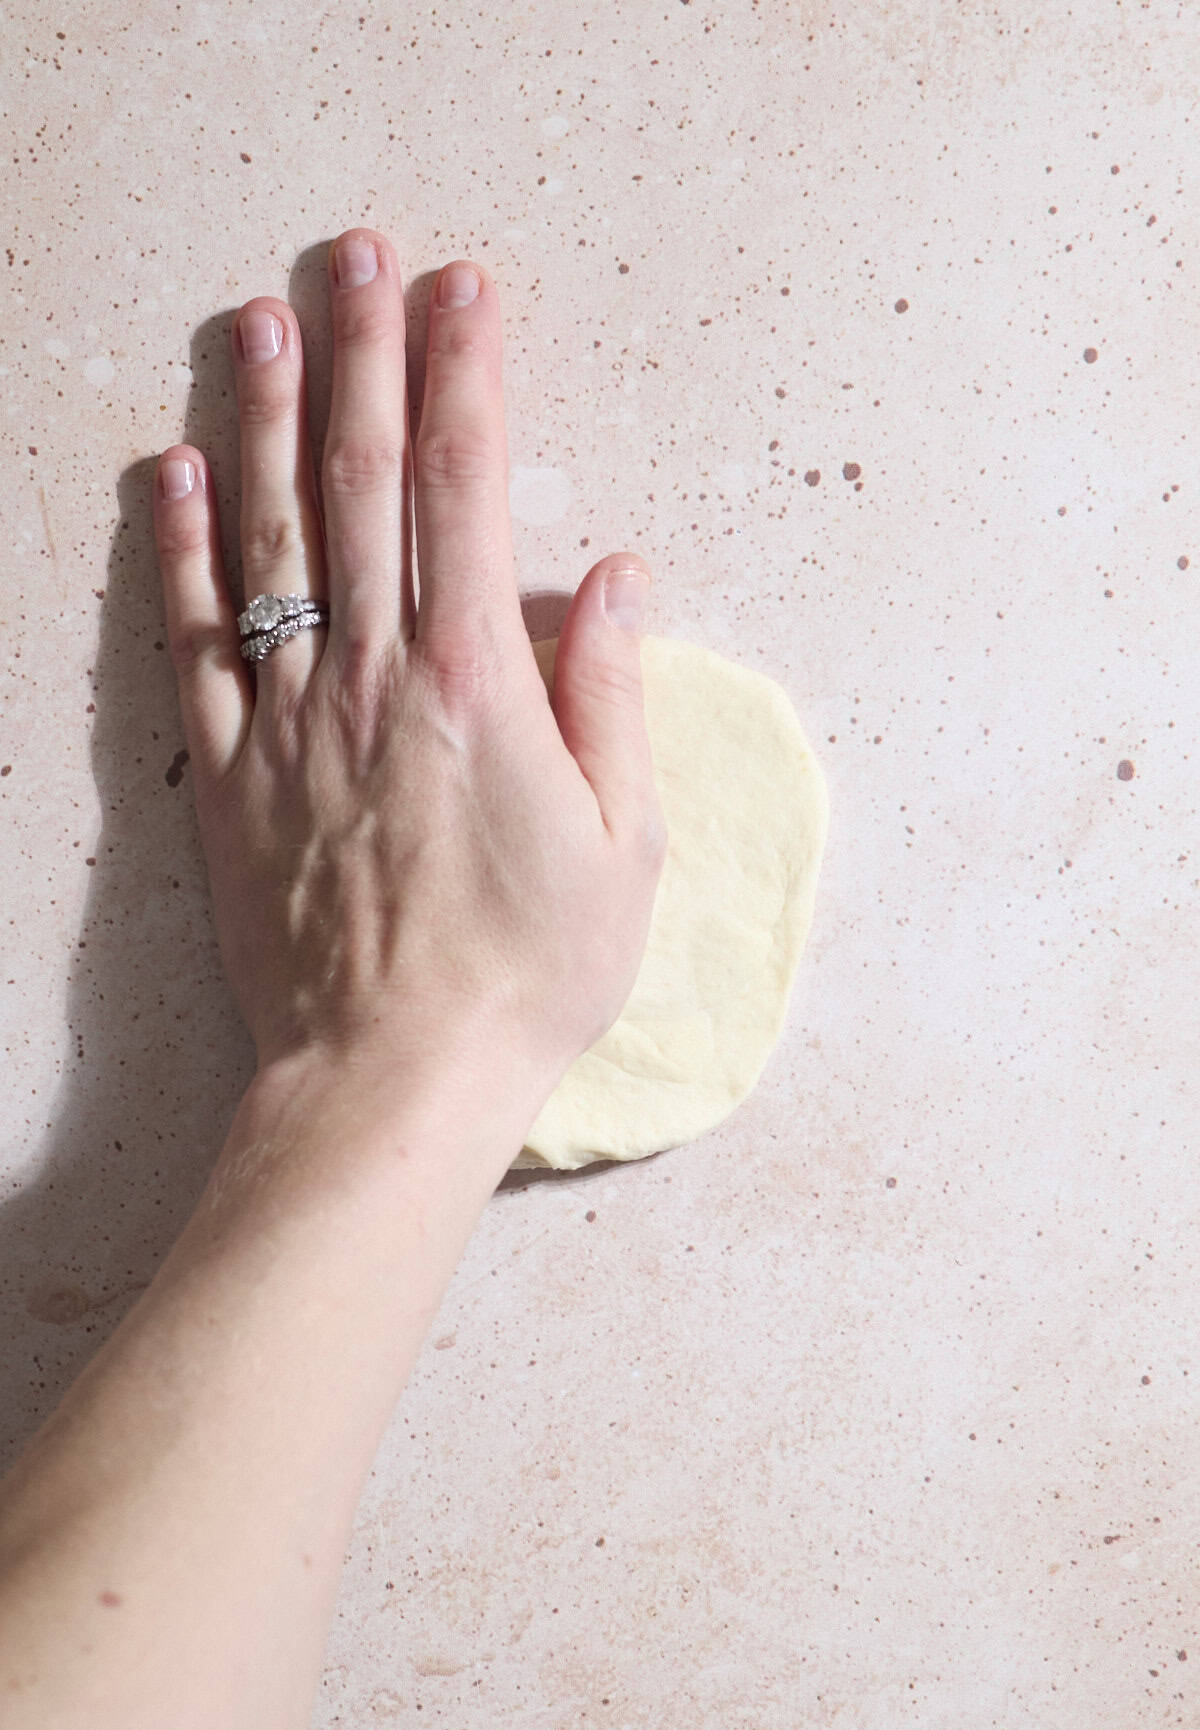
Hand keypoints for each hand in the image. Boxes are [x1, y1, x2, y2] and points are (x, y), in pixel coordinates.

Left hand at [153, 229, 665, 1096]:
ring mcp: (287, 723)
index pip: (465, 494)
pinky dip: (183, 552)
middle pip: (362, 487)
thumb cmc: (524, 975)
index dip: (466, 381)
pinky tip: (179, 470)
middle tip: (364, 257)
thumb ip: (610, 697)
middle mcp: (370, 681)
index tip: (468, 293)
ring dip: (271, 421)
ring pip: (273, 542)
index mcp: (474, 688)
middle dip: (367, 359)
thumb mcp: (620, 846)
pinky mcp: (227, 777)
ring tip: (266, 319)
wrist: (390, 1080)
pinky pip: (194, 644)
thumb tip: (613, 577)